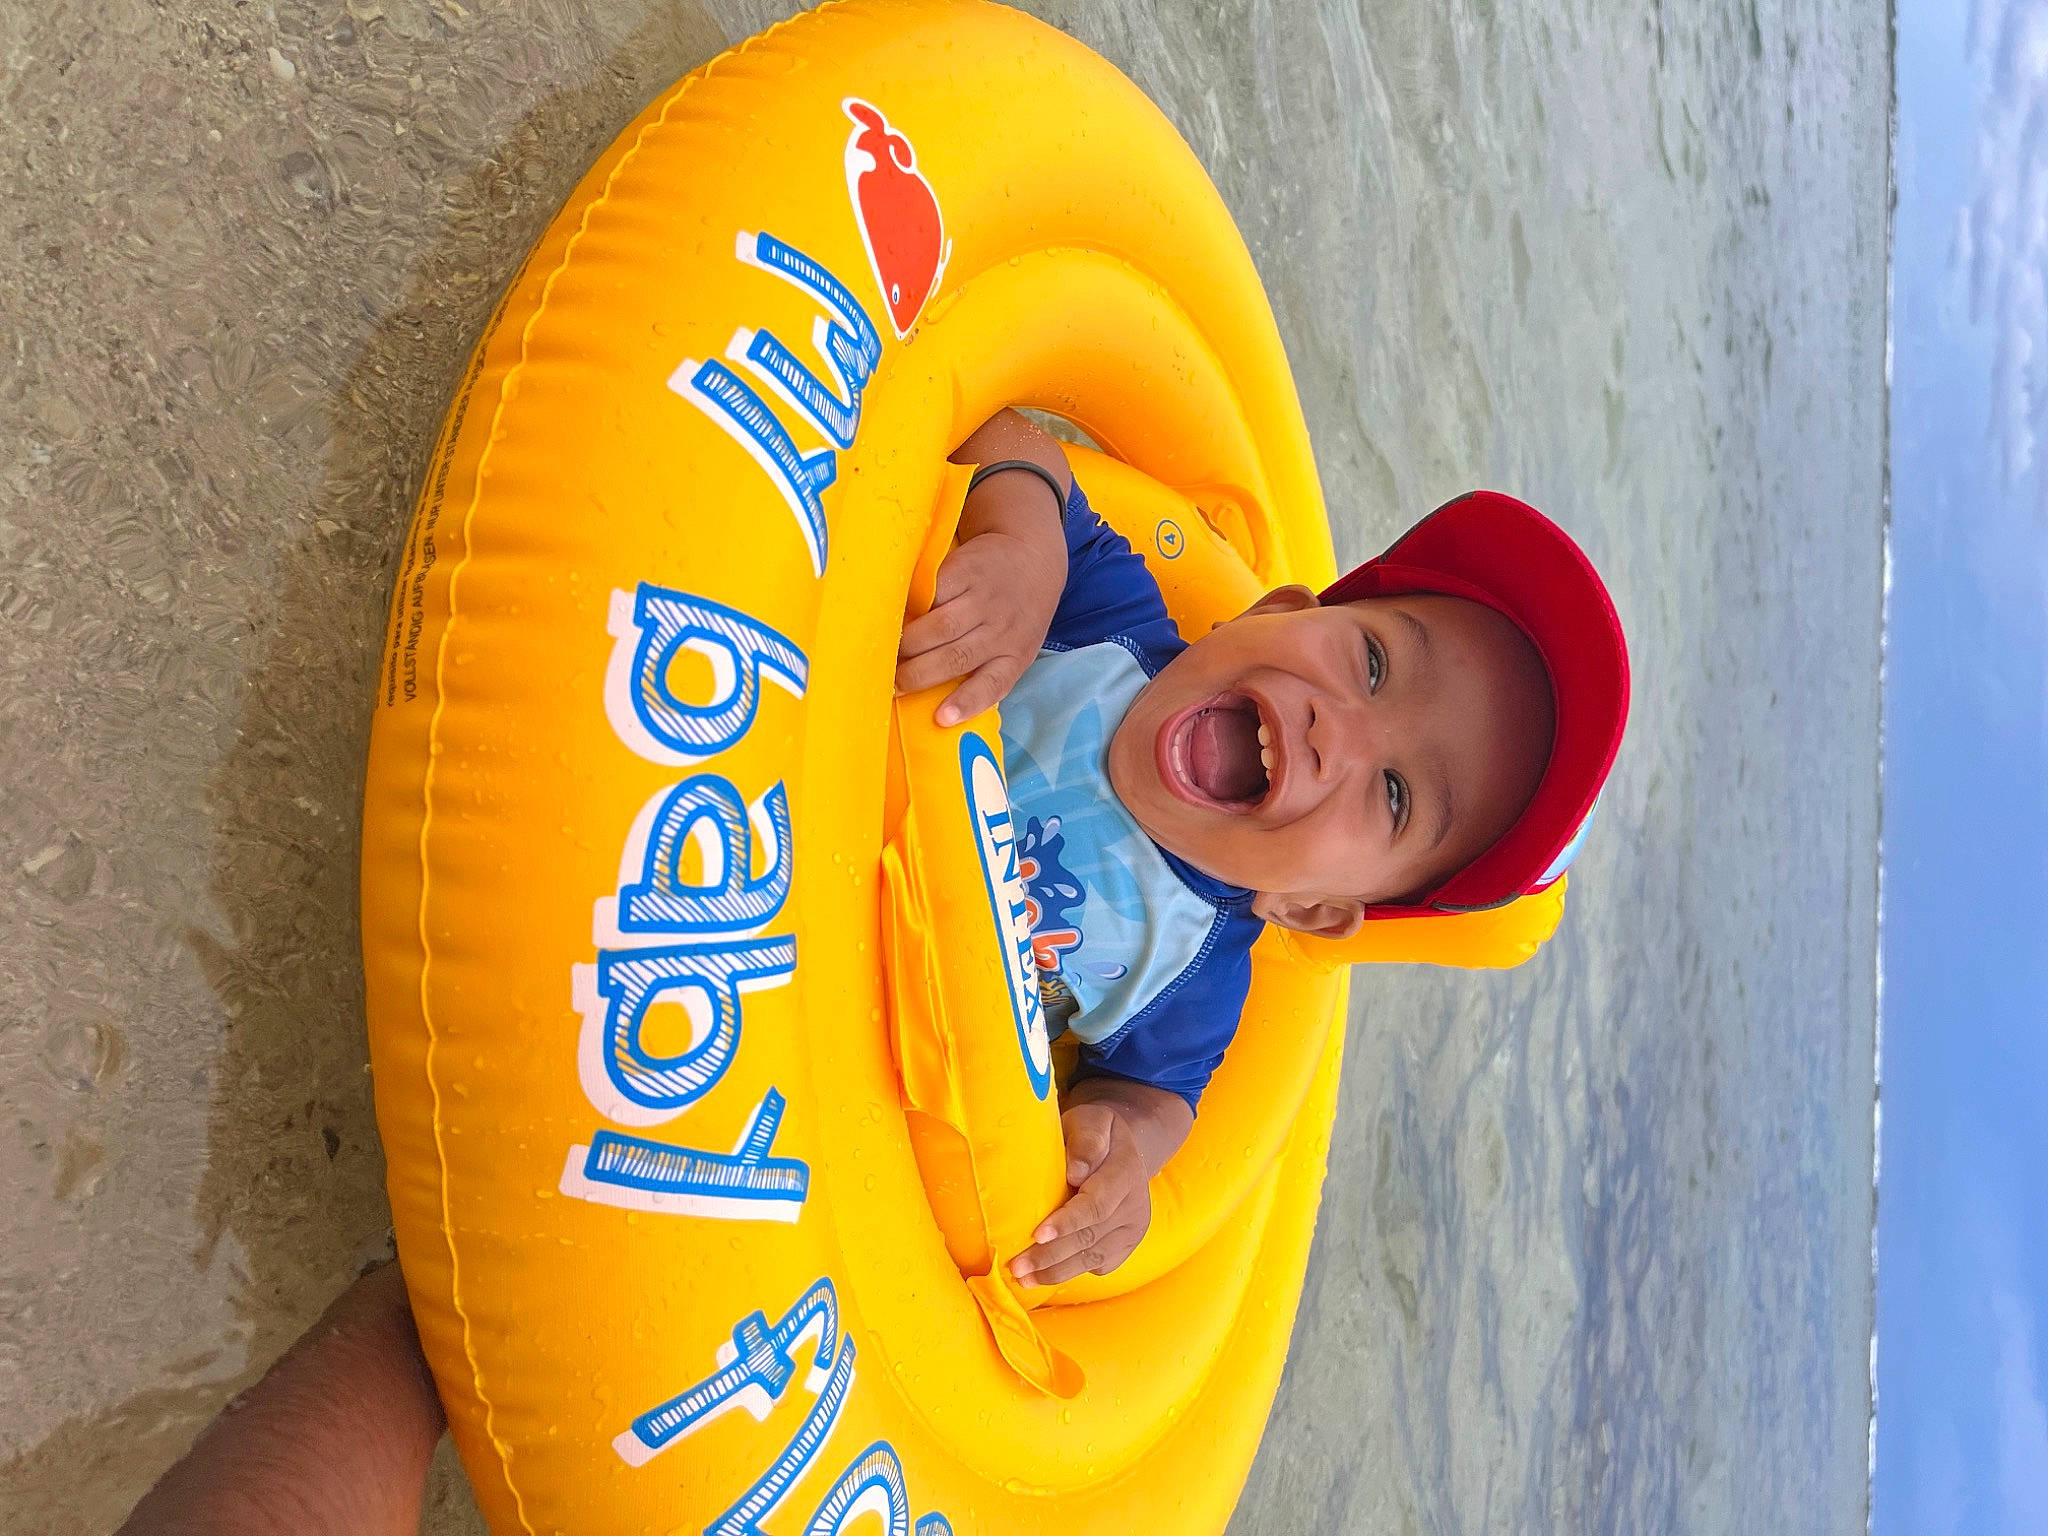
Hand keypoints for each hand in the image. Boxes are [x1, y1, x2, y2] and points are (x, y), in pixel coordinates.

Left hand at [895, 470, 1066, 725]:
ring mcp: (1002, 634)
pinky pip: (991, 684)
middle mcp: (985, 605)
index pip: (927, 597)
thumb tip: (882, 609)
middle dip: (904, 651)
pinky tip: (944, 717)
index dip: (900, 617)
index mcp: (967, 573)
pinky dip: (967, 702)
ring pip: (958, 658)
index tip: (873, 631)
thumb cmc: (983, 564)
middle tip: (875, 665)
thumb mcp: (958, 558)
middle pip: (939, 630)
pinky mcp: (1016, 659)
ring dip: (923, 676)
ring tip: (895, 688)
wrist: (1036, 563)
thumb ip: (929, 582)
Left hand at [1009, 1101, 1152, 1286]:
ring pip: (1093, 1257)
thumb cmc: (1094, 1132)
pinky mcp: (1125, 1246)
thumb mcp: (1091, 1121)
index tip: (1037, 1234)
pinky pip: (1097, 1265)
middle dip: (1051, 1255)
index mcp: (1126, 1173)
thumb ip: (1086, 1141)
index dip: (1067, 1222)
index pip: (1096, 1204)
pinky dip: (1069, 1273)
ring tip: (1022, 1278)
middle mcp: (1135, 1206)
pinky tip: (1042, 1276)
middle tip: (1017, 1266)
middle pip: (1091, 1237)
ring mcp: (1132, 1230)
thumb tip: (1076, 1172)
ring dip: (1056, 1272)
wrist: (1119, 1149)